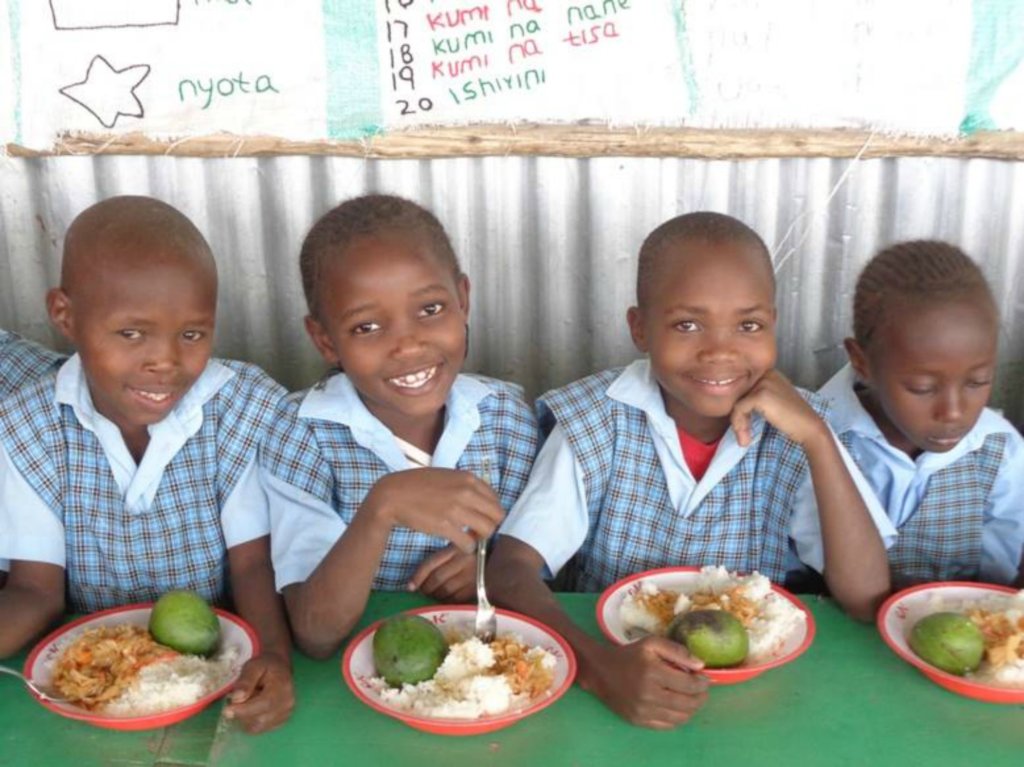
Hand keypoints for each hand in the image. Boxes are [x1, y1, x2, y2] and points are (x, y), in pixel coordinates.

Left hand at [224, 653, 294, 732]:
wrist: (279, 668)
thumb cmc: (265, 666)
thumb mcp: (253, 666)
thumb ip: (245, 680)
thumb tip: (237, 698)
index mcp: (283, 688)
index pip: (264, 704)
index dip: (244, 710)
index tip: (226, 710)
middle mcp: (287, 704)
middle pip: (260, 719)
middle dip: (242, 714)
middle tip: (234, 701)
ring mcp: (285, 714)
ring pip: (258, 727)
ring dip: (245, 718)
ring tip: (245, 702)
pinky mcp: (280, 721)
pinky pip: (259, 728)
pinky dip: (250, 721)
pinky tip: (251, 708)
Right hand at [362, 468, 503, 552]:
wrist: (393, 495)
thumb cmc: (418, 485)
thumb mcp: (446, 476)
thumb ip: (465, 485)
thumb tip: (481, 499)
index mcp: (468, 479)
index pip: (496, 499)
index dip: (491, 512)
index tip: (481, 518)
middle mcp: (466, 492)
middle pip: (497, 516)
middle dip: (490, 525)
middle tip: (477, 530)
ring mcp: (457, 510)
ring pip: (487, 531)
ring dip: (480, 537)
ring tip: (468, 537)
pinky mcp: (445, 527)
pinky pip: (469, 544)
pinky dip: (466, 547)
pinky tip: (458, 543)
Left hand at [408, 544, 475, 601]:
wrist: (495, 562)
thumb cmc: (469, 556)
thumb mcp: (455, 551)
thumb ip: (440, 560)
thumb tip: (416, 580)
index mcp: (455, 548)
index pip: (431, 563)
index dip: (417, 577)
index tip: (410, 587)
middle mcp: (463, 560)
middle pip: (437, 578)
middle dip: (426, 588)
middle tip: (421, 593)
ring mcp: (471, 575)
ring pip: (446, 590)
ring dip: (435, 596)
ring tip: (431, 597)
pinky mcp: (477, 588)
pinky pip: (456, 598)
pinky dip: (447, 601)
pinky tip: (444, 601)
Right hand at [585, 637, 708, 728]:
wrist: (600, 671)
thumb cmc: (628, 655)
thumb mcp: (651, 644)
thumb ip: (677, 651)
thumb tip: (700, 665)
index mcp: (653, 673)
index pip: (688, 685)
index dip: (702, 683)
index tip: (704, 679)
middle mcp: (648, 695)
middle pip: (687, 704)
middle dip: (700, 697)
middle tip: (702, 690)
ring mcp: (643, 711)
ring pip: (680, 717)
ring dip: (692, 709)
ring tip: (691, 698)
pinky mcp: (638, 721)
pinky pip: (667, 725)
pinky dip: (678, 718)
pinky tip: (678, 707)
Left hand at [730, 370, 828, 446]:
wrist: (809, 428)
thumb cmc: (792, 418)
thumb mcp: (772, 401)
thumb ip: (755, 397)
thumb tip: (730, 405)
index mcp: (768, 373)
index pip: (742, 388)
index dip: (739, 408)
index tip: (743, 425)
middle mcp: (765, 373)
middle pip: (737, 394)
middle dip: (737, 416)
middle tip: (743, 435)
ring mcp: (763, 383)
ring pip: (736, 402)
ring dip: (738, 424)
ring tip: (744, 438)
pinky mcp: (760, 395)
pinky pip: (738, 409)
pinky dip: (739, 425)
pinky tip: (746, 438)